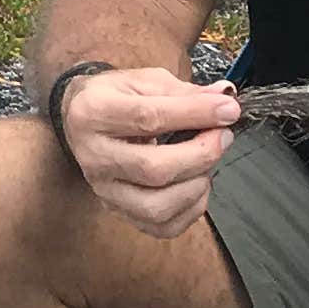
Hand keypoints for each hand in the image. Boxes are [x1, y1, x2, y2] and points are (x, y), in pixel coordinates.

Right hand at [58, 67, 239, 240]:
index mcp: (94, 112)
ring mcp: (103, 188)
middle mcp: (93, 155)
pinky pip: (160, 227)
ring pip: (156, 206)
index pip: (148, 118)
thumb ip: (184, 92)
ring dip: (195, 187)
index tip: (228, 110)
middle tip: (222, 137)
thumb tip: (224, 100)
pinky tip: (195, 186)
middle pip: (153, 169)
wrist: (80, 119)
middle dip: (200, 155)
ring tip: (205, 165)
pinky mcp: (115, 209)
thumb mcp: (143, 80)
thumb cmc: (114, 97)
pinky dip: (189, 211)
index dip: (195, 114)